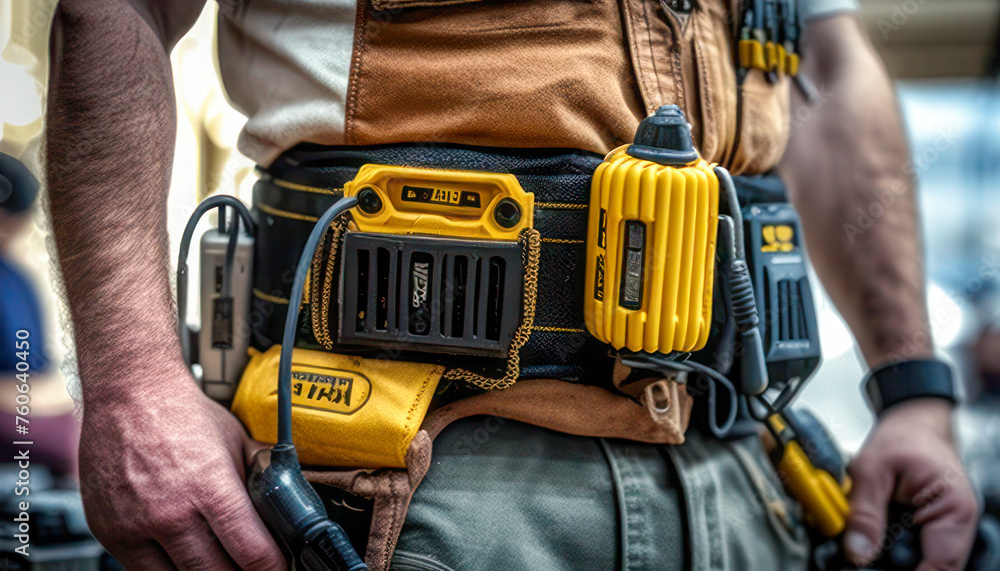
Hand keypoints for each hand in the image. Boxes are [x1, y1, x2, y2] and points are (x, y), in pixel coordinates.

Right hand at [78, 365, 284, 569]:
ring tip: (219, 565)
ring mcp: (137, 526)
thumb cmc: (182, 414)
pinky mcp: (110, 533)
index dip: (270, 568)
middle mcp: (173, 512)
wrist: (129, 393)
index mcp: (212, 488)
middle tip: (247, 567)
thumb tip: (286, 498)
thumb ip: (259, 473)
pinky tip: (184, 561)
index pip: (251, 552)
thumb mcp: (235, 440)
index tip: (276, 568)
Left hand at [845, 398, 978, 570]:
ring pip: (915, 559)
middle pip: (926, 566)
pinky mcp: (928, 528)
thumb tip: (857, 552)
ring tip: (864, 536)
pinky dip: (888, 544)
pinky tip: (871, 533)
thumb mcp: (871, 469)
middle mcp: (955, 525)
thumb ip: (864, 512)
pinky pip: (910, 549)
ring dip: (888, 553)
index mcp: (954, 510)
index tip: (870, 569)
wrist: (912, 421)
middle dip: (890, 563)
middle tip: (860, 552)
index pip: (939, 566)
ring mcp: (944, 529)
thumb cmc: (902, 436)